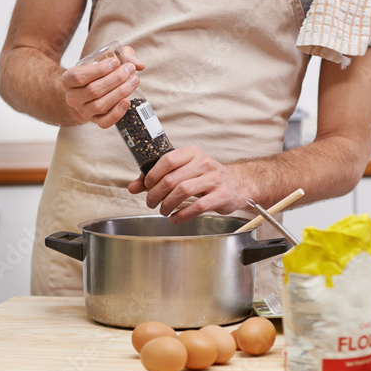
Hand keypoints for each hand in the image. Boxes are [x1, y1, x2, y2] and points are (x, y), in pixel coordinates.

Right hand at [62, 45, 144, 127]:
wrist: (86, 92)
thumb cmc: (97, 73)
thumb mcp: (103, 59)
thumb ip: (121, 55)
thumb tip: (138, 64)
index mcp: (68, 80)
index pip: (79, 76)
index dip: (99, 70)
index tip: (116, 62)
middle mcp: (73, 97)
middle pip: (93, 90)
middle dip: (116, 79)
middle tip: (130, 70)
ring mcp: (83, 111)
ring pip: (100, 105)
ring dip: (120, 93)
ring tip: (134, 81)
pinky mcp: (94, 121)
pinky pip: (104, 122)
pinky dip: (117, 113)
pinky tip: (127, 101)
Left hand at [127, 146, 252, 221]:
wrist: (238, 184)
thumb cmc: (206, 177)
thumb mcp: (184, 171)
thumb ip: (158, 177)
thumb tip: (132, 187)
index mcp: (193, 153)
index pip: (167, 160)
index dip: (153, 175)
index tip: (146, 186)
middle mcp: (204, 163)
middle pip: (172, 179)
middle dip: (156, 194)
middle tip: (151, 203)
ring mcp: (214, 179)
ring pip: (183, 192)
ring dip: (167, 205)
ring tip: (163, 211)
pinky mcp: (222, 195)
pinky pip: (198, 207)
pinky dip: (182, 215)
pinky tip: (175, 218)